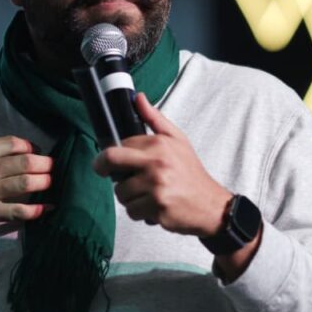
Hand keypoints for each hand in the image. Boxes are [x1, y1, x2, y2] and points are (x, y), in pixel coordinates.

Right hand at [0, 136, 52, 238]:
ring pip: (28, 183)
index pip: (15, 143)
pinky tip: (48, 208)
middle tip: (51, 167)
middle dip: (44, 163)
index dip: (31, 146)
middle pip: (27, 161)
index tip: (36, 151)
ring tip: (51, 182)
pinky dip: (37, 210)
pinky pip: (20, 211)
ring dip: (44, 182)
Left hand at [92, 93, 230, 236]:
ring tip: (146, 194)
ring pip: (120, 192)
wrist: (211, 205)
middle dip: (101, 167)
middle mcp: (156, 164)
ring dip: (128, 196)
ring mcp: (156, 186)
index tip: (112, 160)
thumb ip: (155, 119)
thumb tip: (138, 98)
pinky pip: (131, 211)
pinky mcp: (156, 207)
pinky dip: (139, 213)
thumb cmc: (191, 173)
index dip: (112, 153)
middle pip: (111, 160)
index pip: (121, 144)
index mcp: (159, 145)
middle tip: (104, 172)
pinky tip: (152, 207)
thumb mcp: (178, 140)